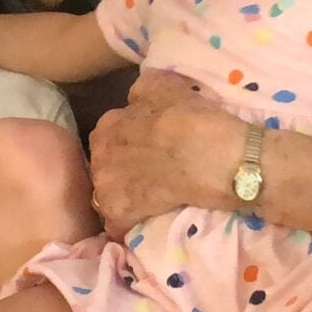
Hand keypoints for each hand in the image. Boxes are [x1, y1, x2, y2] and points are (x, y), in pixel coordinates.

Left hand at [88, 71, 247, 236]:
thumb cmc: (193, 119)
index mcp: (108, 124)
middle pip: (105, 166)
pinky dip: (127, 224)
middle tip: (150, 175)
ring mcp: (105, 185)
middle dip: (122, 171)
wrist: (212, 158)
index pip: (108, 136)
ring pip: (106, 195)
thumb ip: (144, 91)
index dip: (128, 143)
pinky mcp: (119, 212)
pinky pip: (116, 223)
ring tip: (147, 200)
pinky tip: (144, 220)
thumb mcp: (166, 87)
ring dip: (122, 198)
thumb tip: (136, 98)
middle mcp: (99, 154)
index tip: (146, 150)